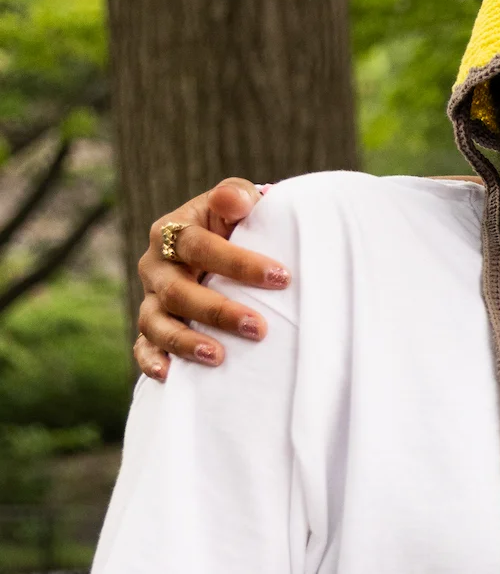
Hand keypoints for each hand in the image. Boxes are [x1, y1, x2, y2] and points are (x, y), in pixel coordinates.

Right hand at [132, 179, 284, 380]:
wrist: (220, 247)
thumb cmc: (236, 225)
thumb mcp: (237, 203)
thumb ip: (237, 197)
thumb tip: (237, 201)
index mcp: (173, 231)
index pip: (198, 246)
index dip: (238, 262)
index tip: (282, 277)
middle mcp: (156, 266)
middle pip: (176, 291)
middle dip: (217, 311)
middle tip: (259, 328)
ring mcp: (150, 298)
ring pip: (156, 323)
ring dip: (185, 342)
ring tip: (218, 356)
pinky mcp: (150, 327)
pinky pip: (143, 346)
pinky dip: (152, 361)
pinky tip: (171, 376)